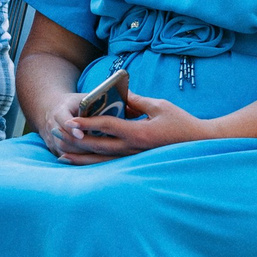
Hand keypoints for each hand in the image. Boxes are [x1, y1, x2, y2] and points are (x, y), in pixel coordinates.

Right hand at [32, 94, 105, 164]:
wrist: (52, 107)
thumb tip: (114, 109)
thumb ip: (94, 104)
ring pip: (62, 149)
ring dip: (78, 154)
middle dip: (78, 145)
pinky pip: (63, 156)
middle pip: (62, 139)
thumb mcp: (83, 99)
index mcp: (60, 109)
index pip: (64, 120)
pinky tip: (89, 159)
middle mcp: (52, 124)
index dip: (72, 128)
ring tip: (95, 155)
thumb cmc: (75, 103)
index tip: (82, 135)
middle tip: (95, 149)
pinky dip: (75, 159)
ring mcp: (50, 137)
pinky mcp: (52, 146)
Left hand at [66, 92, 214, 159]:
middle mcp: (134, 148)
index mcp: (139, 133)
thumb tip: (118, 92)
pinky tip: (81, 163)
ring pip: (101, 160)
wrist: (200, 143)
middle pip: (98, 146)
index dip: (88, 122)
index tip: (71, 119)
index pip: (107, 126)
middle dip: (75, 140)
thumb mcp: (159, 105)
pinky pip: (110, 165)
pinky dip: (93, 164)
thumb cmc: (182, 122)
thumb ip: (136, 100)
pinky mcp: (136, 163)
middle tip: (56, 134)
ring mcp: (134, 158)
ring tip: (60, 154)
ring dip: (80, 157)